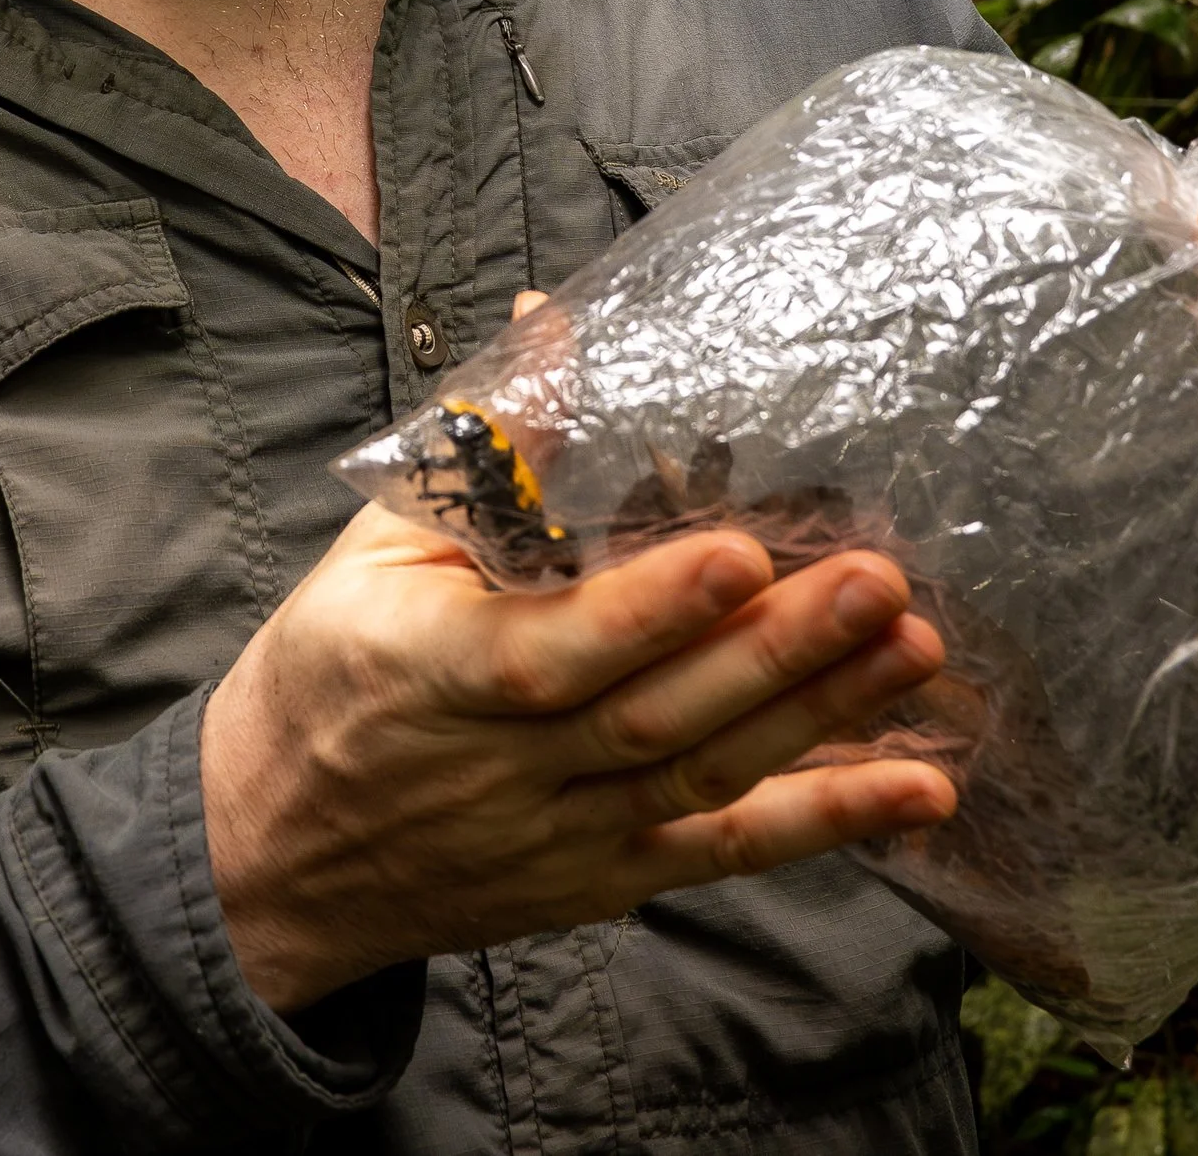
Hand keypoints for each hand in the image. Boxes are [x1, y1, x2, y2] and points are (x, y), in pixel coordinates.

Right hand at [200, 503, 953, 1011]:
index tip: (740, 553)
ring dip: (821, 722)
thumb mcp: (377, 545)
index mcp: (432, 669)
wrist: (275, 857)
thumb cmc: (329, 671)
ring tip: (917, 648)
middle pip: (656, 720)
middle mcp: (506, 769)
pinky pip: (724, 856)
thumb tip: (552, 317)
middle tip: (882, 583)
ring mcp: (563, 837)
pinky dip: (825, 825)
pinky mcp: (607, 881)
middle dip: (776, 655)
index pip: (551, 651)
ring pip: (705, 782)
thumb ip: (482, 446)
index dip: (649, 613)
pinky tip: (922, 792)